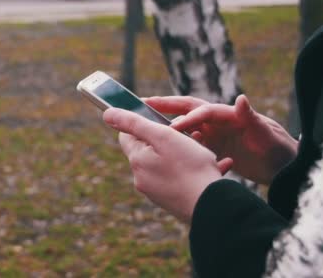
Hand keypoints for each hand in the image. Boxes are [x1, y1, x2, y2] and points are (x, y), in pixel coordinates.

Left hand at [103, 108, 231, 222]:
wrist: (212, 207)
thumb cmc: (189, 168)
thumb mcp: (162, 136)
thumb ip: (134, 123)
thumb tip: (107, 113)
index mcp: (137, 161)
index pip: (127, 136)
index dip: (142, 124)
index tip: (161, 122)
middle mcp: (142, 178)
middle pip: (149, 150)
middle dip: (168, 140)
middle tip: (191, 138)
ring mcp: (157, 192)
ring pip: (168, 164)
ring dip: (185, 155)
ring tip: (205, 154)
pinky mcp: (173, 202)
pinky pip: (181, 179)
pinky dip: (195, 171)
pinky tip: (215, 168)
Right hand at [145, 95, 297, 183]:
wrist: (283, 166)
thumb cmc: (276, 147)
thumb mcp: (265, 133)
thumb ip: (251, 117)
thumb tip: (241, 98)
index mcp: (227, 114)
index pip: (200, 110)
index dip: (185, 118)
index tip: (170, 128)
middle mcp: (217, 121)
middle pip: (185, 111)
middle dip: (164, 108)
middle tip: (141, 105)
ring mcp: (213, 134)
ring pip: (183, 128)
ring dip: (166, 128)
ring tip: (145, 130)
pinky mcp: (212, 148)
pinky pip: (189, 146)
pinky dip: (177, 147)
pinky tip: (164, 153)